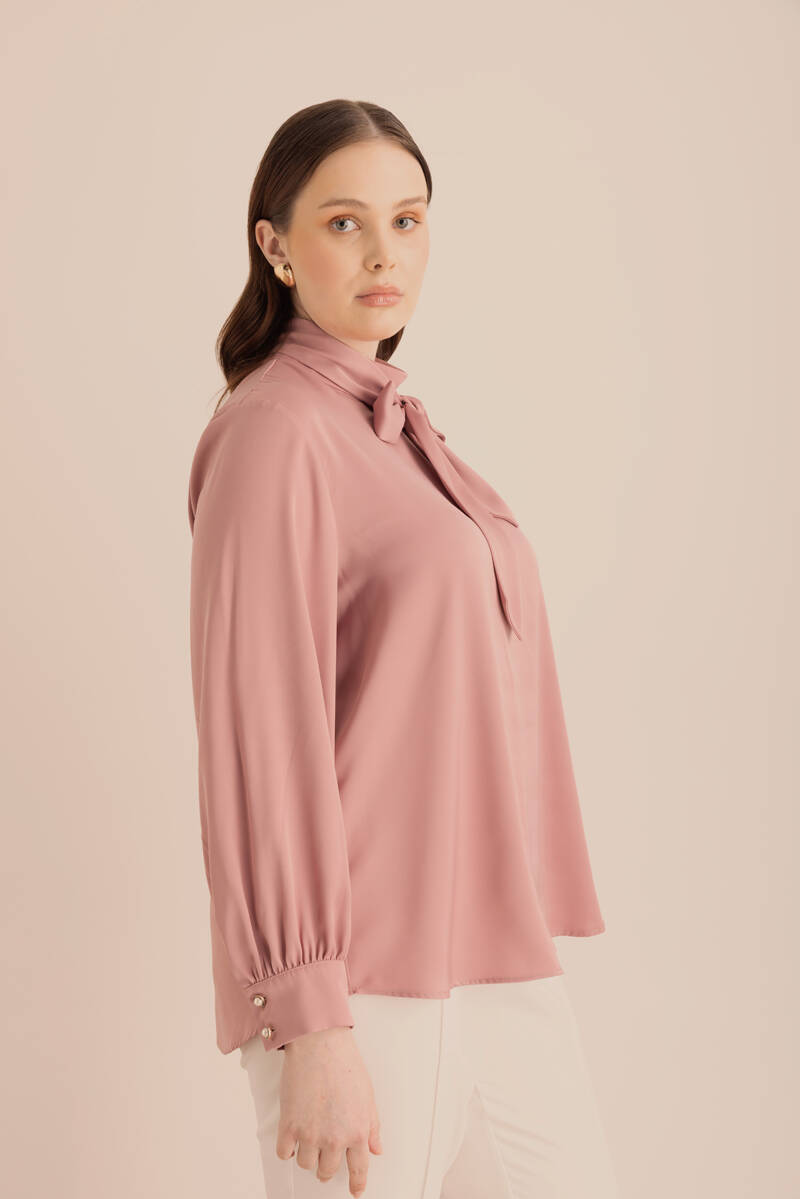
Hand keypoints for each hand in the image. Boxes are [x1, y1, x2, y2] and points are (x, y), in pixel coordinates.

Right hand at [275, 1026, 382, 1196]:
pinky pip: (284, 1153)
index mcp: (358, 1132)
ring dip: (308, 1157)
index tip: (355, 1191)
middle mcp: (335, 1138)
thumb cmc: (345, 1065)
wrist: (320, 1045)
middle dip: (327, 1169)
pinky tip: (292, 1140)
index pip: (358, 1169)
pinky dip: (288, 1150)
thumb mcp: (368, 1097)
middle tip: (326, 1161)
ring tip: (309, 1142)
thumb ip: (373, 1126)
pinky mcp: (289, 1125)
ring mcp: (311, 1134)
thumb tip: (376, 1148)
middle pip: (328, 1170)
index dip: (356, 1184)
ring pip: (307, 1164)